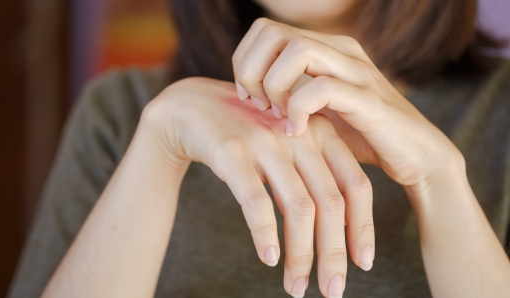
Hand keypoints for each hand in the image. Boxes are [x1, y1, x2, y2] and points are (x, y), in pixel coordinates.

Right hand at [143, 77, 373, 296]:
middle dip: (334, 254)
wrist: (192, 107)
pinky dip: (265, 235)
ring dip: (301, 255)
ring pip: (298, 208)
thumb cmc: (246, 135)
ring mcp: (266, 142)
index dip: (363, 227)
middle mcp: (298, 134)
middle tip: (333, 291)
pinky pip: (257, 202)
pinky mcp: (232, 152)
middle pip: (330, 203)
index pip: (355, 185)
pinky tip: (269, 258)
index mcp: (320, 132)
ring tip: (296, 287)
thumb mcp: (285, 148)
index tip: (363, 262)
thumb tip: (335, 233)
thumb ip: (309, 178)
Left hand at [232, 18, 462, 207]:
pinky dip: (298, 111)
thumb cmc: (360, 135)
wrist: (417, 156)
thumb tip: (247, 93)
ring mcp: (356, 71)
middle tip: (257, 105)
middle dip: (250, 71)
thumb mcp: (317, 108)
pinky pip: (321, 89)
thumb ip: (289, 93)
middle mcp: (340, 49)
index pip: (265, 30)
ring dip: (273, 86)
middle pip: (273, 32)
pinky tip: (297, 132)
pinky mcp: (369, 99)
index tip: (247, 96)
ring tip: (276, 116)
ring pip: (297, 51)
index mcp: (326, 47)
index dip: (244, 61)